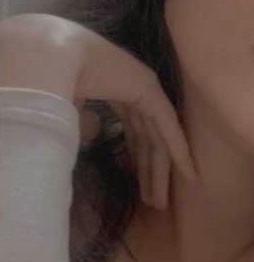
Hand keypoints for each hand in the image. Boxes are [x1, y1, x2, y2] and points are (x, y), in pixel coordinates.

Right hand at [0, 13, 197, 207]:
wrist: (57, 58)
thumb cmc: (57, 82)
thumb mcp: (72, 111)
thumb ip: (87, 124)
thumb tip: (96, 133)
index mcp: (116, 90)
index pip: (134, 129)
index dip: (138, 158)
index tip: (140, 184)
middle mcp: (136, 89)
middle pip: (148, 138)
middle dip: (150, 171)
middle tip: (153, 202)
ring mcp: (146, 89)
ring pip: (159, 139)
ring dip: (160, 172)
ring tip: (160, 202)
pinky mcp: (151, 92)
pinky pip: (169, 128)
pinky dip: (179, 152)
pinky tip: (188, 173)